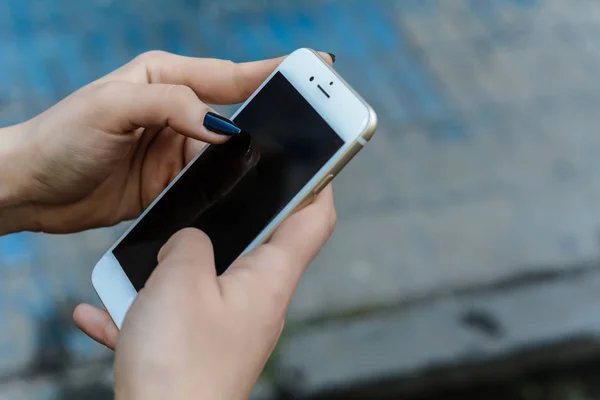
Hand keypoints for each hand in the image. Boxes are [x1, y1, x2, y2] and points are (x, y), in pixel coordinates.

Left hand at [0, 50, 330, 233]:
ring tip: (290, 159)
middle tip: (315, 119)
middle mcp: (177, 111)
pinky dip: (231, 186)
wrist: (33, 188)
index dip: (274, 72)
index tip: (315, 65)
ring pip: (229, 152)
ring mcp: (177, 148)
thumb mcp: (114, 105)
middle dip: (276, 117)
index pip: (230, 75)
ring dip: (254, 157)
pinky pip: (212, 181)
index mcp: (166, 78)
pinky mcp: (172, 181)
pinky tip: (249, 190)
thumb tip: (226, 129)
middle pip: (239, 114)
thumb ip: (173, 106)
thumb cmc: (63, 135)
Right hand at [74, 186, 336, 399]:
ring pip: (204, 279)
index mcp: (269, 278)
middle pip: (258, 244)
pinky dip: (141, 310)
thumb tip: (189, 239)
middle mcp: (257, 302)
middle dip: (232, 217)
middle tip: (207, 191)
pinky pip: (171, 317)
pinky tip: (99, 311)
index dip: (318, 184)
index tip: (312, 157)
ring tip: (141, 257)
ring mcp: (227, 328)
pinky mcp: (196, 351)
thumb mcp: (181, 279)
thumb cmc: (180, 361)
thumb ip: (189, 242)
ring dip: (172, 267)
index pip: (314, 220)